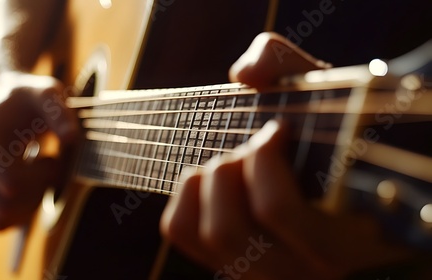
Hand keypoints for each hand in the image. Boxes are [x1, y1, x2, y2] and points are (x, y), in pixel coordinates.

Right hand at [0, 72, 78, 229]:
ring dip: (29, 201)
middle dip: (37, 189)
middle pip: (9, 205)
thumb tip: (72, 138)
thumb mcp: (46, 95)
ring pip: (2, 218)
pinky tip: (25, 180)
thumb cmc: (24, 97)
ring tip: (35, 171)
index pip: (13, 185)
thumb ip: (61, 114)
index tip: (51, 157)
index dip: (42, 177)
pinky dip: (19, 208)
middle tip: (47, 164)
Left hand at [160, 33, 413, 278]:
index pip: (276, 209)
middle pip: (226, 228)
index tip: (277, 127)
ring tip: (235, 161)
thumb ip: (288, 64)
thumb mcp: (322, 94)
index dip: (263, 159)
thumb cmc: (326, 136)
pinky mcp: (229, 261)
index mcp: (339, 234)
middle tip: (253, 145)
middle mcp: (300, 266)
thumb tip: (247, 75)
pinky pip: (181, 231)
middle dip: (229, 169)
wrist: (327, 176)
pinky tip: (214, 177)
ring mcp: (263, 270)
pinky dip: (186, 193)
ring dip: (210, 181)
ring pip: (205, 234)